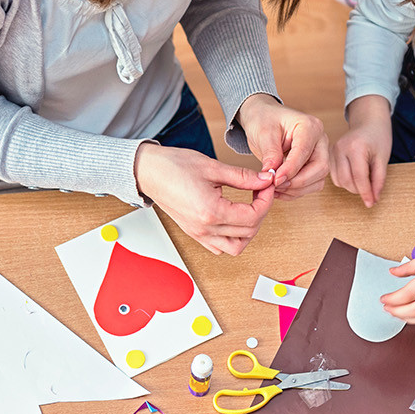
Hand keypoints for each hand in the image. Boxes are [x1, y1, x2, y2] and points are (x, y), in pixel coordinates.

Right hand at [134, 143, 274, 254]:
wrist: (148, 172)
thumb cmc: (173, 166)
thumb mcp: (213, 167)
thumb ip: (243, 177)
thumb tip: (266, 179)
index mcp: (210, 211)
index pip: (252, 216)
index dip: (266, 201)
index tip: (266, 185)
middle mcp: (204, 228)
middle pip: (248, 233)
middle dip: (261, 212)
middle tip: (260, 191)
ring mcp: (198, 234)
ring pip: (235, 247)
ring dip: (249, 231)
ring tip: (249, 209)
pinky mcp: (194, 233)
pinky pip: (219, 247)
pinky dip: (232, 238)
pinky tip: (234, 219)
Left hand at [235, 93, 329, 198]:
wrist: (264, 118)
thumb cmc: (265, 120)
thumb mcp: (263, 133)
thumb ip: (270, 154)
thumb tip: (273, 176)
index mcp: (310, 126)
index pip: (304, 152)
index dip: (290, 169)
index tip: (275, 180)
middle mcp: (320, 140)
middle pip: (319, 168)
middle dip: (297, 182)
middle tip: (276, 186)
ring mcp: (320, 154)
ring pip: (318, 180)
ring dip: (297, 189)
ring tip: (275, 189)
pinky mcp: (314, 166)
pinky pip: (312, 184)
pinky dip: (296, 191)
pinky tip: (280, 190)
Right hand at [331, 95, 390, 207]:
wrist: (369, 121)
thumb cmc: (378, 137)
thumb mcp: (383, 158)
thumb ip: (378, 180)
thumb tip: (373, 200)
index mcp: (356, 148)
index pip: (359, 177)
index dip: (366, 193)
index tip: (371, 203)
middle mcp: (340, 149)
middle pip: (346, 181)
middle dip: (359, 190)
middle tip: (371, 189)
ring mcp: (332, 151)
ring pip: (339, 181)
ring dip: (351, 186)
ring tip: (364, 180)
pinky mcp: (329, 155)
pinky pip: (335, 176)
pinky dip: (345, 181)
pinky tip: (354, 175)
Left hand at [380, 240, 414, 322]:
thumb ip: (410, 266)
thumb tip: (393, 272)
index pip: (407, 294)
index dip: (392, 300)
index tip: (384, 299)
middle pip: (414, 310)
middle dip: (397, 312)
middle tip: (387, 308)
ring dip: (407, 318)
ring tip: (396, 313)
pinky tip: (413, 314)